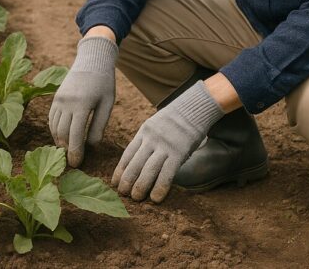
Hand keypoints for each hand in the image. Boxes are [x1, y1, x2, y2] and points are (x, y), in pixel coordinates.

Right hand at [49, 36, 117, 166]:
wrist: (92, 60)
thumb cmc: (104, 82)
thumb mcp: (107, 104)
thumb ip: (99, 125)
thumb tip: (91, 146)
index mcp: (81, 105)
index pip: (75, 135)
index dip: (74, 152)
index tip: (76, 164)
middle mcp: (66, 103)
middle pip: (62, 134)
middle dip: (66, 149)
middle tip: (73, 161)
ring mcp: (58, 99)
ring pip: (54, 127)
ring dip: (59, 141)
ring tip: (67, 150)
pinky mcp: (55, 97)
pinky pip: (51, 118)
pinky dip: (55, 130)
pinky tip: (62, 136)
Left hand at [112, 80, 223, 202]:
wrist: (193, 109)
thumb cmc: (174, 121)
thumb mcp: (154, 125)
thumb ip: (146, 141)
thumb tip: (137, 161)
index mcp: (143, 132)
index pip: (127, 154)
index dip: (120, 170)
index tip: (114, 183)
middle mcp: (151, 139)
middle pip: (135, 163)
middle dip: (127, 181)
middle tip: (123, 194)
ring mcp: (164, 146)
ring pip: (148, 170)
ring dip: (140, 186)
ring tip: (136, 198)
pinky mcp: (178, 153)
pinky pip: (167, 173)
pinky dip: (160, 187)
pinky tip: (155, 198)